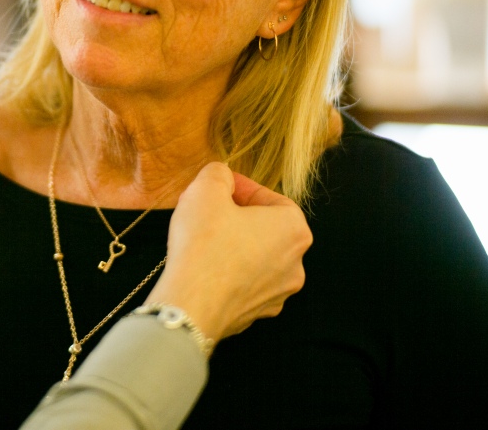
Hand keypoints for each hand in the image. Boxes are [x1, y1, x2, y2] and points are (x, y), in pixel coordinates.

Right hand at [146, 164, 311, 343]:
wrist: (191, 305)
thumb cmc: (204, 243)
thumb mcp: (207, 188)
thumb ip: (219, 173)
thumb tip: (222, 176)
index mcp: (294, 230)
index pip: (273, 199)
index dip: (244, 188)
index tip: (221, 186)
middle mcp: (296, 264)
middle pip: (267, 229)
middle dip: (240, 217)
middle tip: (211, 210)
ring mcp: (278, 294)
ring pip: (257, 258)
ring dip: (236, 245)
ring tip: (205, 238)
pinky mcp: (257, 314)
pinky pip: (245, 283)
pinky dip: (229, 272)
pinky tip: (205, 267)